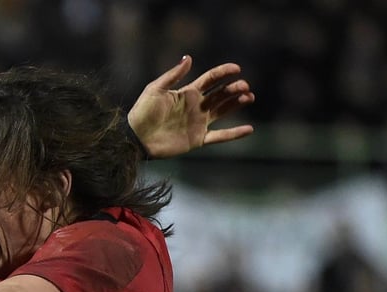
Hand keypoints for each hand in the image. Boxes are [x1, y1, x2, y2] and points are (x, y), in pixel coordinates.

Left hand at [128, 55, 254, 158]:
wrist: (136, 138)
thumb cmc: (142, 112)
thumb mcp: (155, 89)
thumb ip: (173, 75)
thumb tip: (188, 57)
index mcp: (187, 93)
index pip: (210, 80)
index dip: (223, 73)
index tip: (236, 68)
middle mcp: (196, 106)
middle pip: (220, 94)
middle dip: (233, 89)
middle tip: (244, 86)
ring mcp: (198, 123)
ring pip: (223, 111)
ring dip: (237, 104)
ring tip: (249, 97)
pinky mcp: (198, 139)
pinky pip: (219, 136)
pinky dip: (234, 134)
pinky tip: (249, 129)